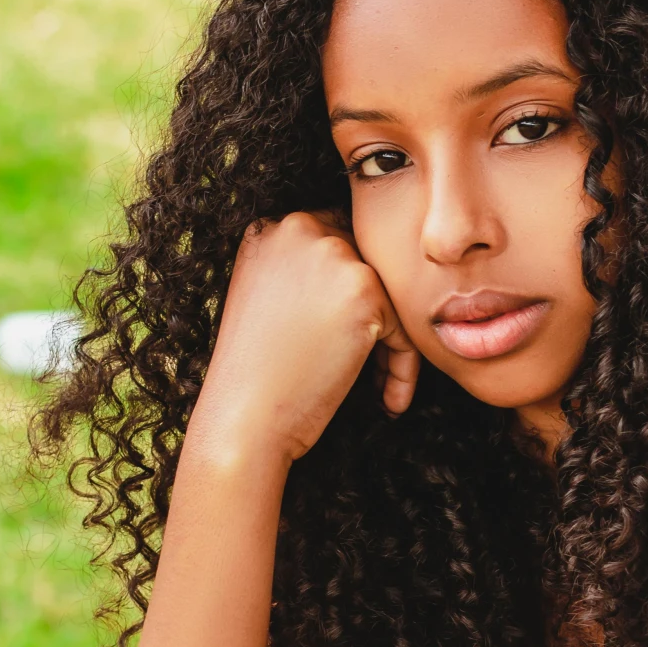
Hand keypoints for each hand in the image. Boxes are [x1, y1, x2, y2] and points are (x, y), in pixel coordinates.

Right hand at [188, 211, 419, 467]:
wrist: (243, 418)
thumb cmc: (252, 373)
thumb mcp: (261, 299)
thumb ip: (300, 270)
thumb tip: (358, 271)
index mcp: (270, 229)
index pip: (335, 241)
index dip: (348, 292)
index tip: (349, 339)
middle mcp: (299, 228)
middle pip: (366, 264)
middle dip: (375, 315)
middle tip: (373, 366)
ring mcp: (333, 254)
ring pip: (389, 296)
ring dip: (391, 343)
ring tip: (381, 386)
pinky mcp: (364, 288)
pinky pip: (404, 326)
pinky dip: (403, 365)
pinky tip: (390, 400)